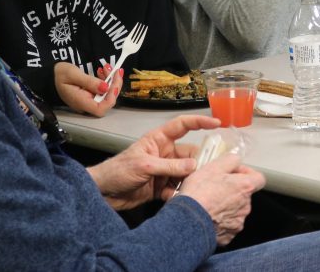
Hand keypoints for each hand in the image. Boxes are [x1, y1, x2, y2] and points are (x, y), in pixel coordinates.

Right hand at [54, 62, 120, 116]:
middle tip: (116, 70)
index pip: (101, 109)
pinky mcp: (90, 94)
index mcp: (81, 102)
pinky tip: (103, 70)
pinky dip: (106, 80)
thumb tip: (105, 88)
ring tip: (107, 67)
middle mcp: (86, 104)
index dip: (111, 98)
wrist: (50, 75)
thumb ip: (89, 82)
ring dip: (111, 80)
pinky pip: (102, 90)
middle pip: (107, 101)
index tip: (114, 82)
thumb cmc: (59, 74)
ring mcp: (88, 100)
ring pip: (106, 94)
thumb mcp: (73, 75)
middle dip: (114, 85)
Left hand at [88, 114, 218, 210]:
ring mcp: (164, 170)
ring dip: (187, 181)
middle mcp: (165, 153)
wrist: (102, 194)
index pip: (183, 125)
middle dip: (197, 163)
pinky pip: (177, 188)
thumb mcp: (145, 166)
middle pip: (189, 154)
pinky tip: (169, 197)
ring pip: (185, 173)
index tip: (216, 123)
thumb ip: (170, 166)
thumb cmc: (117, 171)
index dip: (200, 122)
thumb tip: (194, 166)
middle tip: (204, 173)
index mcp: (159, 139)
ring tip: (187, 188)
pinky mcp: (161, 186)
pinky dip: (176, 194)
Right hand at [179, 155, 265, 245]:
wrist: (186, 221)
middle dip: (232, 190)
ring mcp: (237, 222)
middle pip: (244, 195)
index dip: (247, 174)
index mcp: (245, 187)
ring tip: (208, 203)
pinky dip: (219, 221)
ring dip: (225, 206)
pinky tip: (207, 216)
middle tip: (215, 188)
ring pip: (235, 210)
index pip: (259, 178)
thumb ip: (230, 160)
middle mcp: (245, 206)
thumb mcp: (213, 166)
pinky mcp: (228, 236)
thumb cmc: (198, 194)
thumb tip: (235, 160)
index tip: (235, 173)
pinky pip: (227, 225)